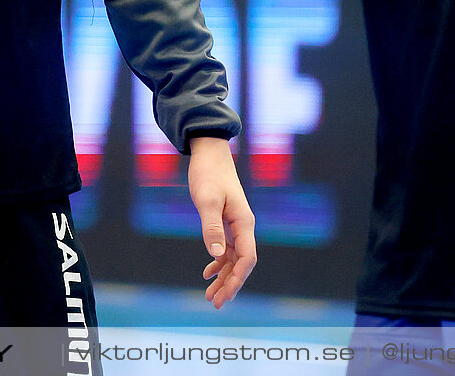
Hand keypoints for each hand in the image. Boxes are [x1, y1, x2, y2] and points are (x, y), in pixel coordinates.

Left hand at [187, 137, 256, 308]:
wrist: (209, 152)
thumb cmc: (208, 173)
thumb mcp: (207, 199)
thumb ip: (211, 226)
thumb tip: (216, 254)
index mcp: (243, 222)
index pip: (247, 258)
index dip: (237, 278)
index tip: (225, 295)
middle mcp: (243, 225)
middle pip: (241, 263)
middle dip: (229, 284)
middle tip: (215, 303)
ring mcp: (235, 224)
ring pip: (233, 258)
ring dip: (223, 277)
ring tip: (209, 295)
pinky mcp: (225, 221)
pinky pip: (226, 248)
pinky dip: (217, 262)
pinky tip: (207, 273)